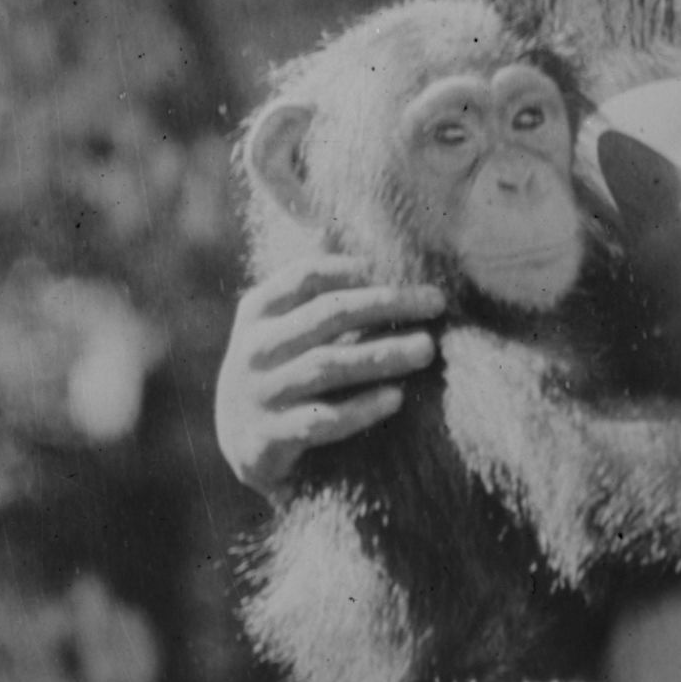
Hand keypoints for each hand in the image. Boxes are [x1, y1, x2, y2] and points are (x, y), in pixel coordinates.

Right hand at [214, 256, 444, 500]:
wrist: (243, 444)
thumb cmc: (283, 369)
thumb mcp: (286, 326)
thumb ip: (318, 290)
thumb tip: (359, 236)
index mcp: (258, 311)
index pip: (307, 275)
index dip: (356, 269)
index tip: (402, 268)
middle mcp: (253, 348)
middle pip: (327, 315)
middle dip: (387, 304)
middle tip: (437, 302)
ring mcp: (257, 394)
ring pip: (327, 366)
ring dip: (382, 355)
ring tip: (427, 349)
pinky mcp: (266, 439)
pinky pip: (320, 421)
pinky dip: (360, 409)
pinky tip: (396, 397)